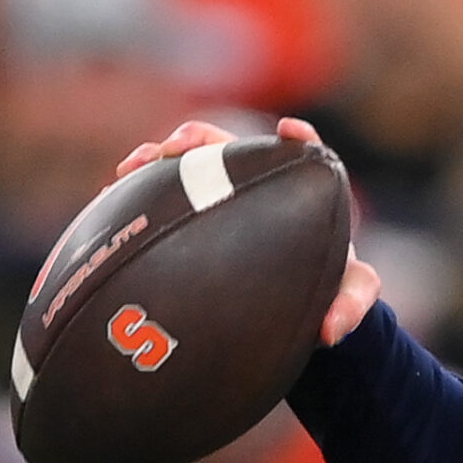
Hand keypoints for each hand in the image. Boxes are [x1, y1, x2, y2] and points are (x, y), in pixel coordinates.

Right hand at [112, 116, 379, 345]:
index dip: (300, 139)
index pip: (303, 153)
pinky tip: (111, 203)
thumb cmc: (327, 288)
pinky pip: (162, 196)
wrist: (292, 303)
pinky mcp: (192, 213)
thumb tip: (332, 331)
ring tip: (130, 170)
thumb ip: (351, 307)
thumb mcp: (348, 298)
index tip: (290, 131)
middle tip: (173, 148)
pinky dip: (138, 194)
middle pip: (225, 148)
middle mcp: (256, 183)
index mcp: (300, 192)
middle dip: (196, 139)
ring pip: (185, 166)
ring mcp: (219, 195)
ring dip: (155, 160)